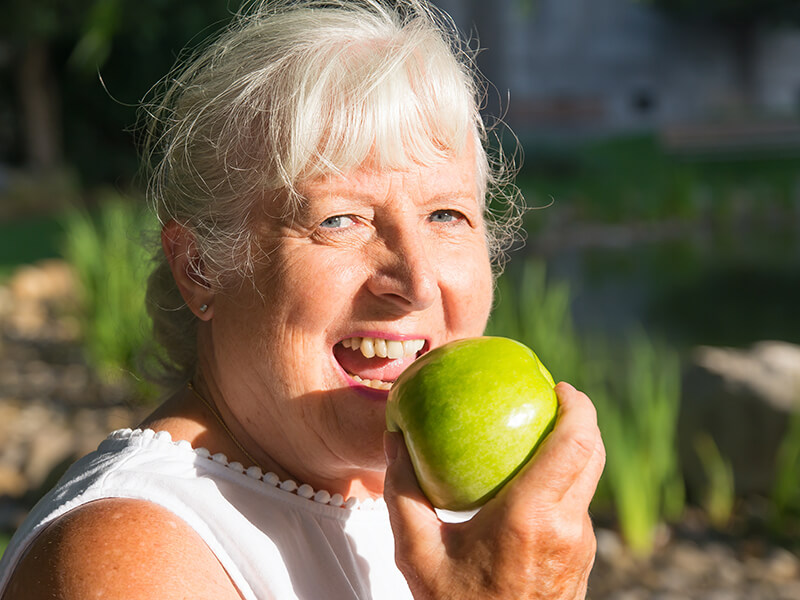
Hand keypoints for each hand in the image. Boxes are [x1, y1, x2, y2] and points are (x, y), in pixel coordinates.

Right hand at [383, 382, 604, 599]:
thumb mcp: (417, 555)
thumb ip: (403, 493)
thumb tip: (394, 439)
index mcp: (531, 518)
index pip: (575, 445)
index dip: (577, 407)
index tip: (558, 385)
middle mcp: (567, 528)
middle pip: (593, 454)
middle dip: (581, 418)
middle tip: (550, 398)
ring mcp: (580, 546)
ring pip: (589, 480)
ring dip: (573, 449)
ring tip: (537, 433)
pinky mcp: (581, 560)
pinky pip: (579, 504)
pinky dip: (564, 479)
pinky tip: (531, 480)